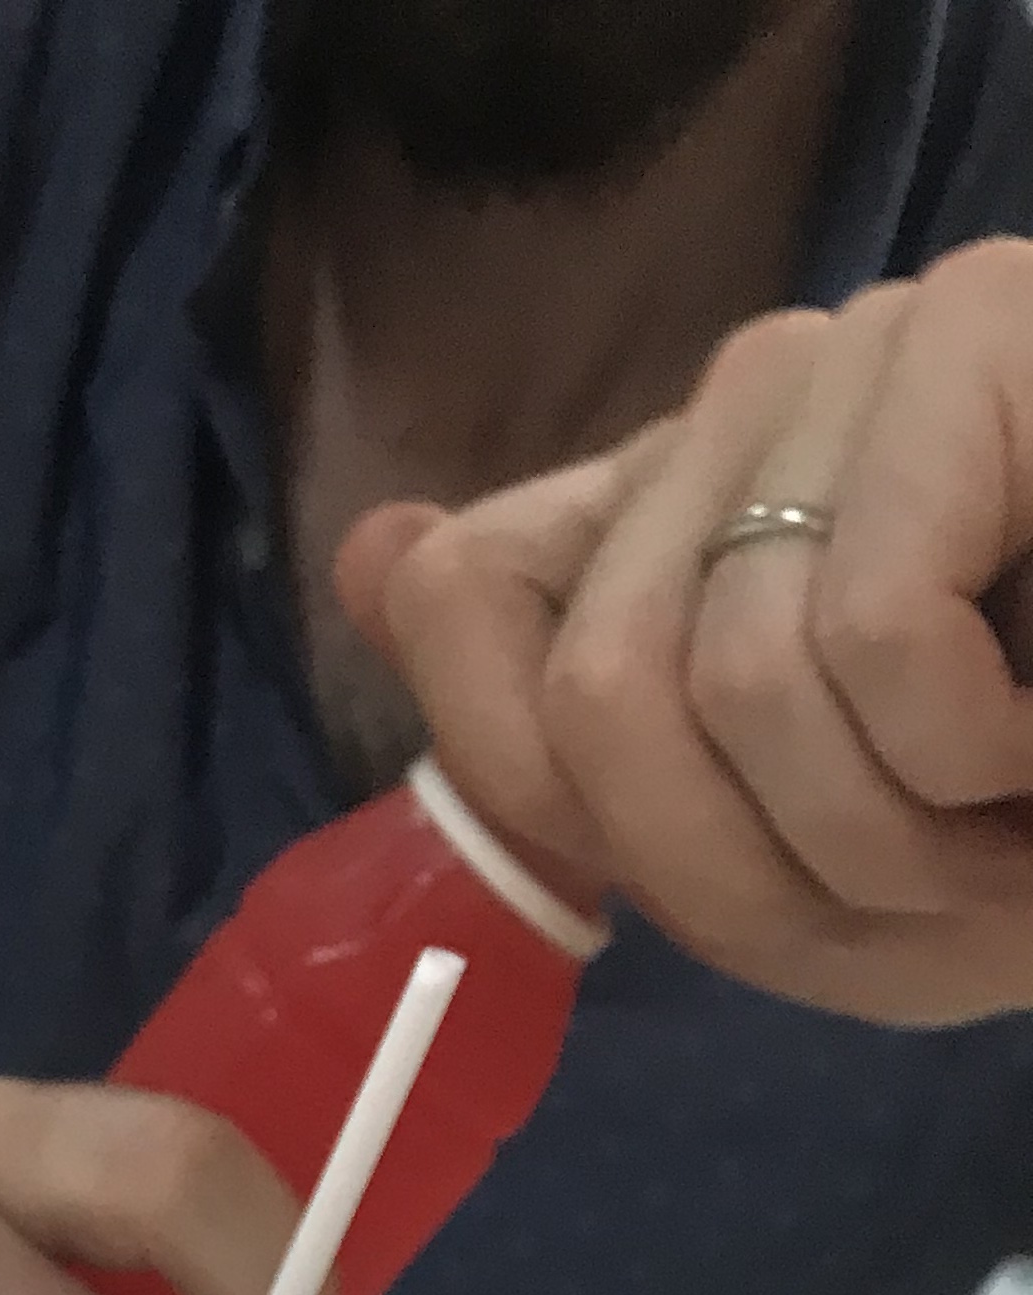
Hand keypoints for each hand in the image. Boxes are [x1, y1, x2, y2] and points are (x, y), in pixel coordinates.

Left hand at [337, 241, 1032, 1024]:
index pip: (471, 603)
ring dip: (885, 838)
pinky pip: (865, 633)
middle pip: (598, 690)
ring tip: (1011, 822)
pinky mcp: (991, 338)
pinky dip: (970, 755)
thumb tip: (385, 554)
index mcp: (694, 508)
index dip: (540, 785)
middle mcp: (766, 395)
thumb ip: (585, 751)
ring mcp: (883, 348)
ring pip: (727, 680)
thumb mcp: (805, 863)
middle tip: (924, 894)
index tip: (696, 883)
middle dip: (756, 873)